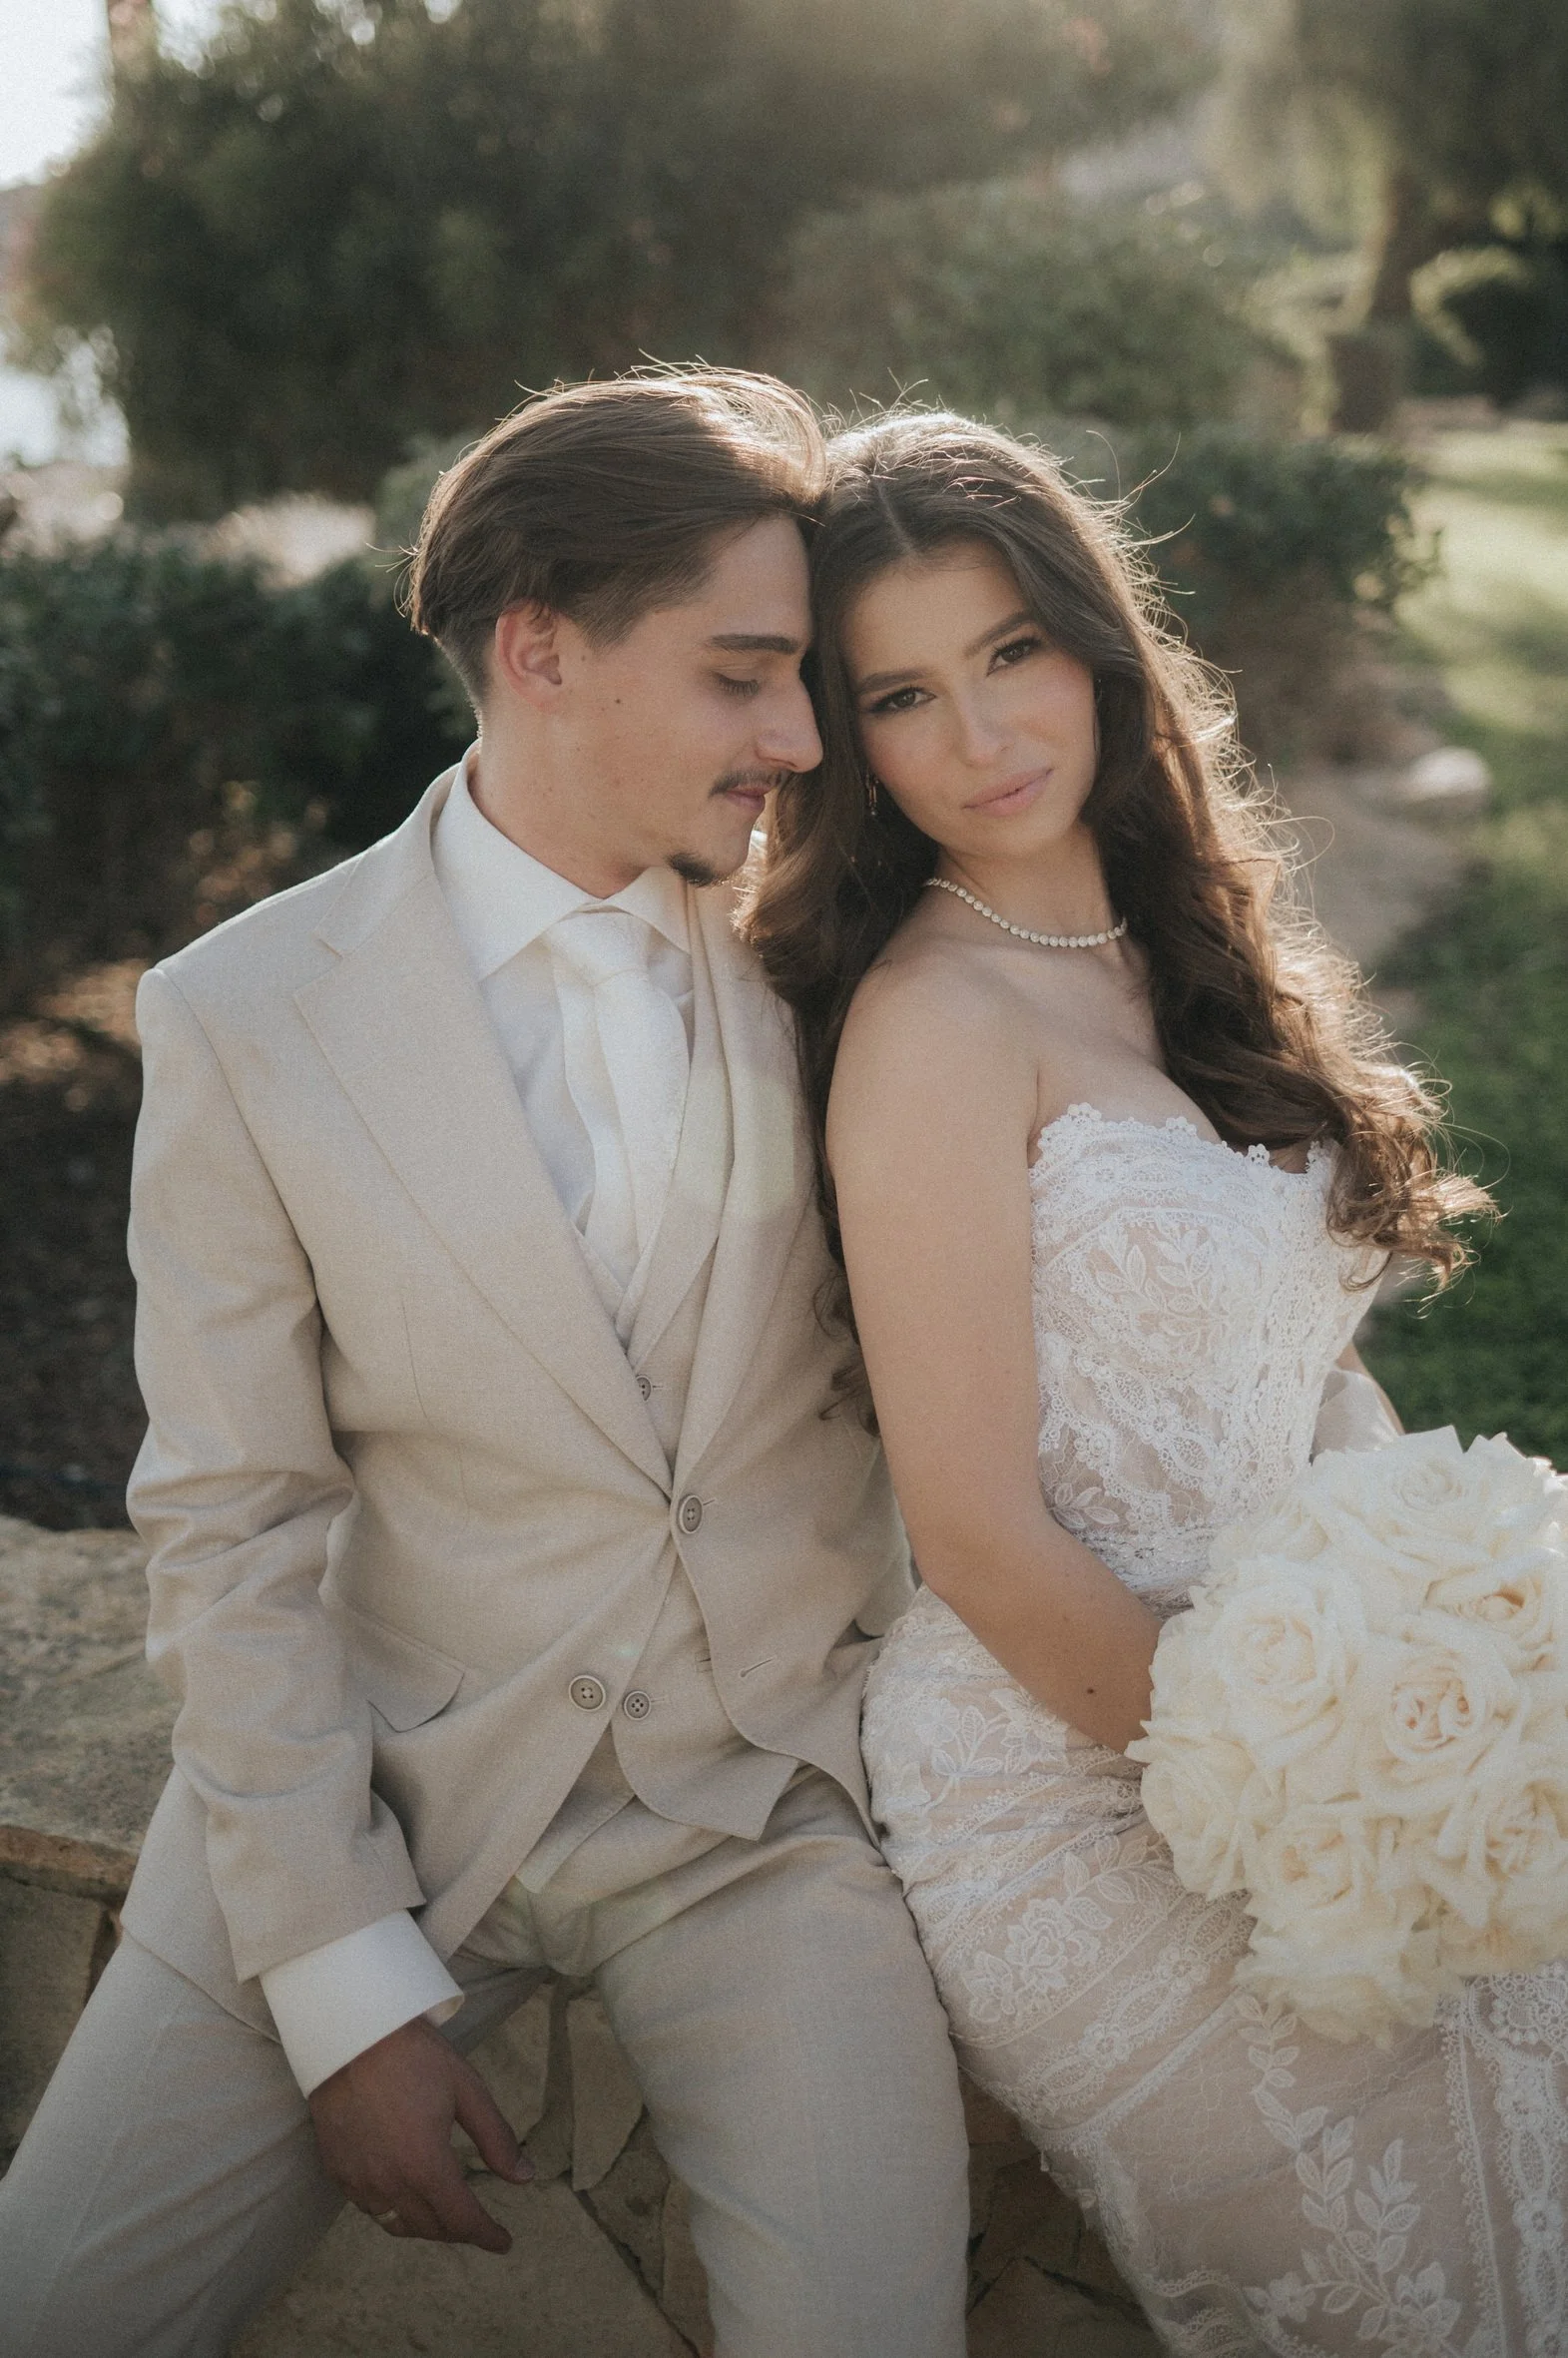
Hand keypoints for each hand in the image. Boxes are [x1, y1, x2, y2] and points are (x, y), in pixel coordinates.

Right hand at [308, 2015, 533, 2250]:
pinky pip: (370, 2208)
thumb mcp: (466, 2089)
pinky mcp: (337, 2172)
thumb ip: (495, 2138)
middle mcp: (390, 2184)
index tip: (503, 2242)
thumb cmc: (415, 2056)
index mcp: (426, 2166)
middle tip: (477, 2222)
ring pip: (398, 2224)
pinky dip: (393, 2210)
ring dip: (425, 2225)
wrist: (350, 2035)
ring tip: (444, 2213)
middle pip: (431, 2228)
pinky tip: (404, 2192)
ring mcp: (359, 2182)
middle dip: (459, 2230)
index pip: (462, 2220)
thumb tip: (524, 2177)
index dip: (486, 2235)